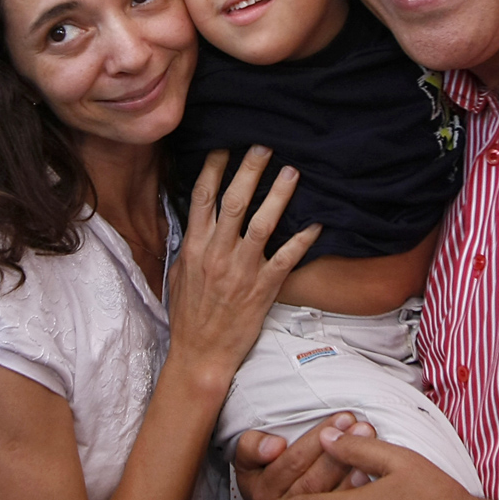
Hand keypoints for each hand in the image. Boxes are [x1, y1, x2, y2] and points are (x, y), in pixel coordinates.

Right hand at [166, 147, 319, 391]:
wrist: (200, 354)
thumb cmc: (189, 314)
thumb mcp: (180, 273)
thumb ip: (190, 242)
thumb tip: (196, 214)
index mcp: (196, 247)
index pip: (203, 198)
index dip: (214, 168)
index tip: (225, 145)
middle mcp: (218, 253)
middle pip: (235, 202)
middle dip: (250, 170)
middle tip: (265, 145)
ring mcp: (241, 270)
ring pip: (263, 224)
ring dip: (279, 196)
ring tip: (292, 172)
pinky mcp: (263, 287)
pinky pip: (286, 258)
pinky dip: (303, 239)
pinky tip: (318, 223)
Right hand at [234, 415, 375, 499]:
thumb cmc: (268, 476)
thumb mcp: (250, 461)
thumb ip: (252, 446)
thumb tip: (275, 446)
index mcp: (258, 489)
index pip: (291, 462)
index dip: (316, 440)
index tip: (341, 419)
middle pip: (311, 481)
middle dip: (339, 451)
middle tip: (362, 427)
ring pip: (326, 498)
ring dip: (350, 468)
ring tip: (369, 443)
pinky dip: (356, 493)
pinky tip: (371, 473)